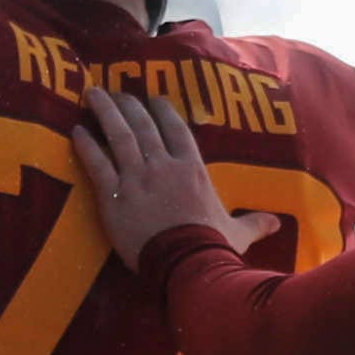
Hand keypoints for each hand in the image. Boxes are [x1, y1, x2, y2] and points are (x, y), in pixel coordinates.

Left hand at [66, 88, 239, 266]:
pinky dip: (86, 145)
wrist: (185, 263)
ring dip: (105, 112)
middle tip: (117, 91)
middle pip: (144, 126)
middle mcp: (164, 165)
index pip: (176, 130)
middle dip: (129, 105)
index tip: (153, 99)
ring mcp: (137, 178)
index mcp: (193, 169)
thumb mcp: (237, 232)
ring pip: (119, 136)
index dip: (163, 112)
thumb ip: (254, 223)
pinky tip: (77, 130)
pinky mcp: (115, 195)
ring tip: (93, 95)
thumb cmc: (212, 246)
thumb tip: (276, 222)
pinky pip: (97, 163)